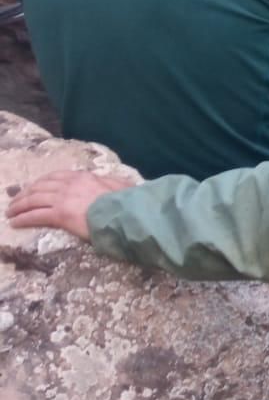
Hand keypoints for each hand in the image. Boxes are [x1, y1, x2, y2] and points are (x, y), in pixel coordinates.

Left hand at [6, 170, 132, 241]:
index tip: (32, 187)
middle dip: (24, 193)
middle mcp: (69, 185)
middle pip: (40, 187)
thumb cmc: (126, 201)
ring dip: (19, 206)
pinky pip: (35, 215)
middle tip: (15, 201)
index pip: (55, 177)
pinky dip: (23, 218)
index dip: (40, 182)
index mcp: (83, 177)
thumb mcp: (121, 185)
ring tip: (10, 212)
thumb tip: (114, 183)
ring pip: (33, 199)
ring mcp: (63, 199)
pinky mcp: (59, 214)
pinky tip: (15, 222)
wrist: (124, 213)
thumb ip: (112, 182)